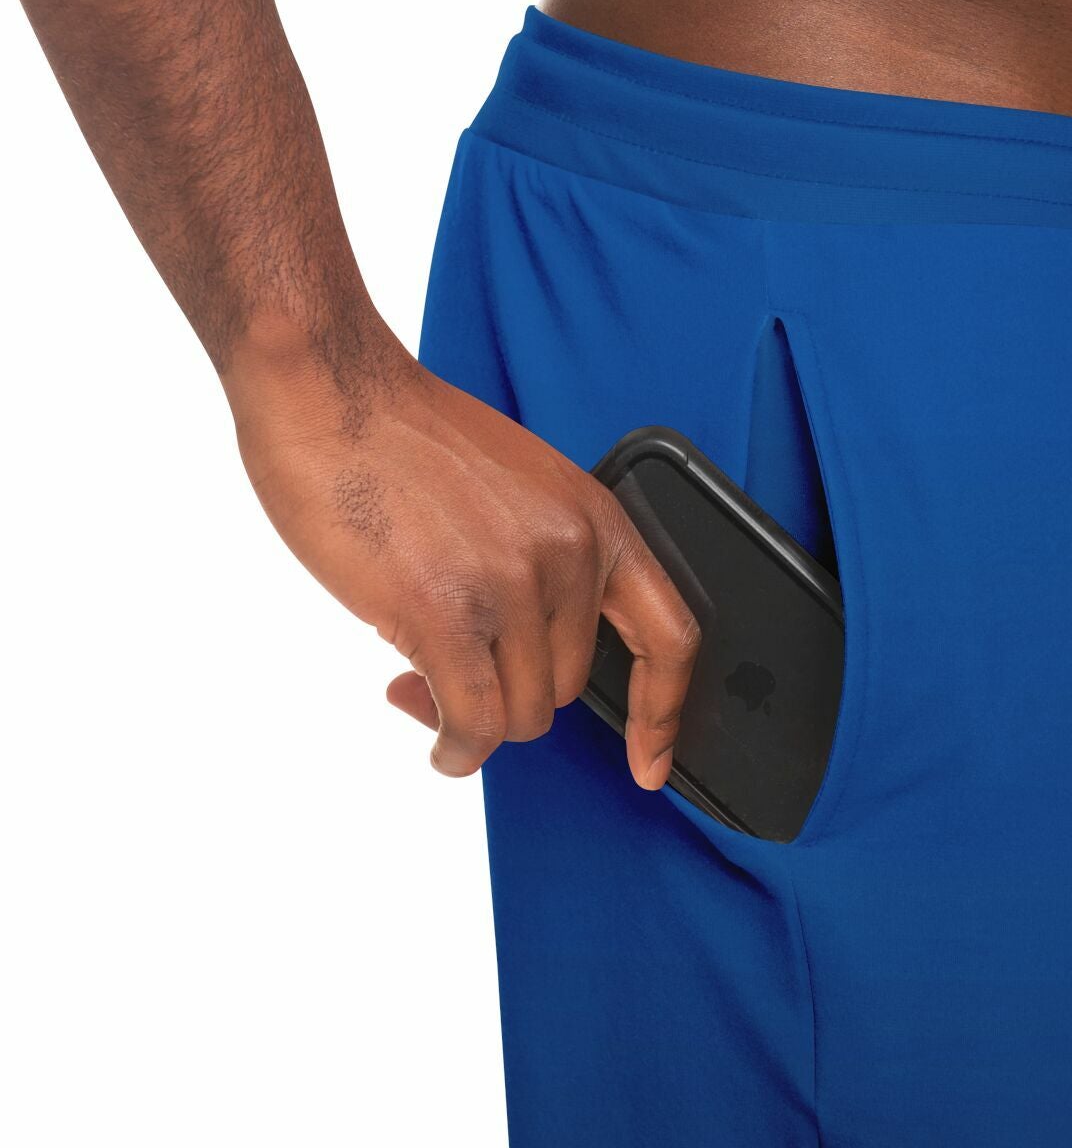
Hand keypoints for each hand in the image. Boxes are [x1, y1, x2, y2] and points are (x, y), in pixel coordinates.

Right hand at [226, 318, 699, 782]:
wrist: (327, 386)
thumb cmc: (402, 439)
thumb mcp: (517, 493)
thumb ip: (542, 568)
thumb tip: (525, 661)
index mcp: (595, 522)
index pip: (669, 636)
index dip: (663, 713)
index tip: (651, 760)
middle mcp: (568, 555)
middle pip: (564, 689)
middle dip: (507, 698)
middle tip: (449, 678)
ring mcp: (511, 586)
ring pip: (518, 714)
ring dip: (471, 721)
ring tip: (422, 687)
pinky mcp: (447, 613)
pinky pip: (472, 721)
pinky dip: (455, 749)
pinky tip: (437, 742)